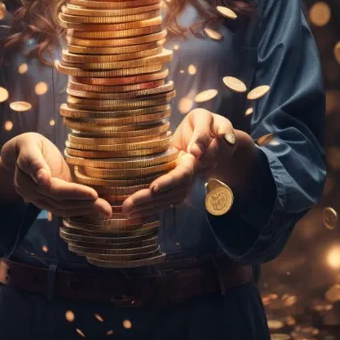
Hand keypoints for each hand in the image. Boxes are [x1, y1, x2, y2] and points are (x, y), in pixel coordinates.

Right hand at [1, 132, 112, 220]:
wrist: (21, 153)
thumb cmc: (29, 145)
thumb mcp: (29, 146)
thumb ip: (34, 162)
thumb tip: (43, 179)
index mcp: (27, 180)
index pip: (54, 189)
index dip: (74, 192)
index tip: (93, 194)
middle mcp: (33, 194)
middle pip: (61, 202)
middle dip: (85, 204)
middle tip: (107, 207)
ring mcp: (40, 200)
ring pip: (63, 209)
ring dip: (85, 210)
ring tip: (105, 210)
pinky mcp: (49, 201)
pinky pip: (64, 209)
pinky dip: (80, 210)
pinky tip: (95, 209)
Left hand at [121, 108, 238, 217]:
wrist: (214, 134)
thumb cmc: (208, 123)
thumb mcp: (206, 121)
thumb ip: (203, 134)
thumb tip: (196, 151)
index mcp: (197, 161)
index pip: (182, 174)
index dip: (169, 182)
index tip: (154, 188)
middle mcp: (191, 175)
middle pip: (170, 191)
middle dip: (149, 200)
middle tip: (127, 206)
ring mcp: (183, 182)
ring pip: (166, 199)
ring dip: (146, 207)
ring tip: (126, 212)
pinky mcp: (175, 183)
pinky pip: (163, 199)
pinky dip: (149, 210)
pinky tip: (133, 218)